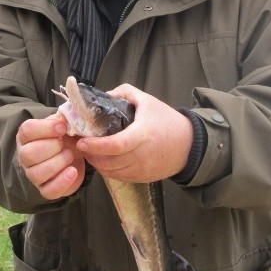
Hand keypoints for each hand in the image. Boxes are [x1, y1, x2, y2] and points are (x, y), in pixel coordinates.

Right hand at [16, 113, 85, 199]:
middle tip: (65, 143)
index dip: (44, 129)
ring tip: (70, 156)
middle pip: (28, 154)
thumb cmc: (64, 137)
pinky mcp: (45, 189)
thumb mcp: (64, 124)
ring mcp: (33, 175)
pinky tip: (73, 172)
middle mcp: (25, 156)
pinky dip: (62, 182)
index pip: (26, 131)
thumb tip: (68, 116)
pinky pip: (48, 191)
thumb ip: (64, 119)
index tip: (62, 127)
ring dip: (57, 164)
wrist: (72, 155)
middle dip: (51, 147)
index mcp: (27, 136)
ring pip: (37, 174)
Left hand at [75, 84, 192, 182]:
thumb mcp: (147, 100)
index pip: (116, 145)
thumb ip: (124, 92)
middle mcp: (141, 155)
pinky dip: (107, 170)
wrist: (188, 144)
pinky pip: (119, 177)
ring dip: (97, 163)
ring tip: (89, 152)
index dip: (96, 145)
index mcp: (142, 134)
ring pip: (111, 172)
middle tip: (81, 145)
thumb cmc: (166, 120)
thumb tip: (103, 95)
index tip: (82, 141)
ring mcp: (142, 169)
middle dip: (91, 155)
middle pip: (109, 162)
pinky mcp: (142, 178)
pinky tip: (102, 160)